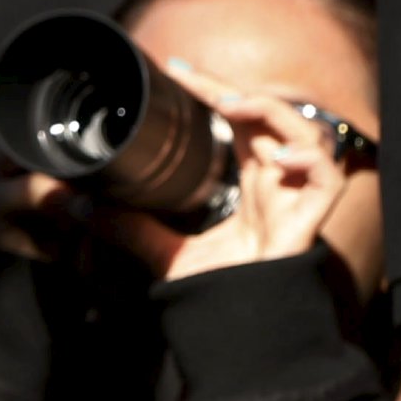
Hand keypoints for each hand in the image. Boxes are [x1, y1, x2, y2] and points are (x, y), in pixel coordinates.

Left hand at [91, 59, 352, 281]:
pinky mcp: (312, 218)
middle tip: (196, 80)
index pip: (239, 121)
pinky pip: (327, 176)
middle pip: (272, 117)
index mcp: (250, 183)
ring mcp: (298, 198)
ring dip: (274, 113)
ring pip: (309, 135)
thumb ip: (124, 226)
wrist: (240, 332)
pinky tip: (276, 161)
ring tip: (235, 109)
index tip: (178, 69)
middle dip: (238, 90)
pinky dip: (307, 159)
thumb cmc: (215, 293)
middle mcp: (278, 184)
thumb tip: (73, 204)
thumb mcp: (160, 251)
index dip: (216, 90)